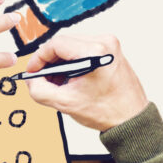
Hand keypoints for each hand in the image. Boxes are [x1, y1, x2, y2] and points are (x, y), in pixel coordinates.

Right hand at [23, 34, 147, 131]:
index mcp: (95, 52)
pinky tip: (70, 77)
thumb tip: (30, 80)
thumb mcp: (66, 103)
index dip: (39, 58)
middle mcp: (105, 43)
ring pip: (73, 45)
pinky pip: (84, 48)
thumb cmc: (108, 111)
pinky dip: (73, 61)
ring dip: (61, 61)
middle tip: (42, 78)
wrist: (132, 119)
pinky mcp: (112, 50)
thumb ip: (40, 90)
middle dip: (49, 60)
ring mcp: (110, 45)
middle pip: (64, 43)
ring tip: (57, 81)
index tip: (32, 71)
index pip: (56, 44)